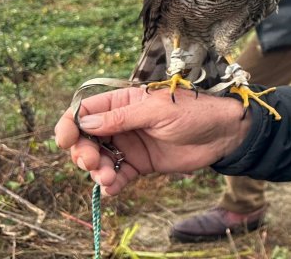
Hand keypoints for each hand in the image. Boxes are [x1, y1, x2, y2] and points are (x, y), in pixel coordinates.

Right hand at [54, 87, 250, 195]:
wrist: (224, 133)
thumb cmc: (194, 112)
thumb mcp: (157, 111)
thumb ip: (122, 118)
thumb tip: (86, 122)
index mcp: (123, 102)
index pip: (84, 111)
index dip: (70, 125)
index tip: (66, 140)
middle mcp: (121, 123)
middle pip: (86, 139)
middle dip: (83, 153)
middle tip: (94, 163)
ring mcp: (130, 144)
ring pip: (99, 160)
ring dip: (97, 171)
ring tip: (110, 178)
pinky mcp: (140, 164)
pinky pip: (117, 175)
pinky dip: (111, 184)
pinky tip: (114, 188)